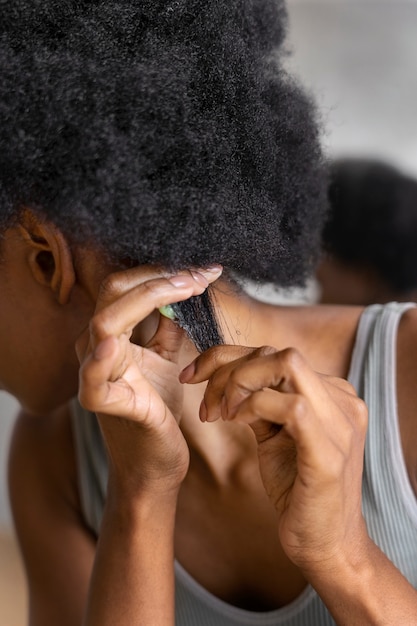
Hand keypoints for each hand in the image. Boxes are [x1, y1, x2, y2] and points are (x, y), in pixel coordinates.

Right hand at [76, 265, 221, 498]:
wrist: (155, 462)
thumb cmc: (157, 409)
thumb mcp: (167, 359)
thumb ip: (168, 326)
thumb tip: (183, 290)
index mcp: (110, 335)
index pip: (126, 287)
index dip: (163, 273)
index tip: (204, 271)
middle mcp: (96, 349)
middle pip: (115, 293)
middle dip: (162, 278)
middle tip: (202, 275)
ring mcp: (96, 376)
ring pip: (105, 322)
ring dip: (147, 299)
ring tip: (186, 288)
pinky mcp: (105, 405)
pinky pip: (93, 380)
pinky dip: (100, 361)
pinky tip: (114, 345)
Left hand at [180, 345, 368, 575]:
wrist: (326, 545)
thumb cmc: (298, 491)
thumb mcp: (276, 437)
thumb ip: (262, 403)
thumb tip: (227, 377)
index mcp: (331, 393)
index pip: (276, 354)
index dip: (227, 357)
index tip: (191, 375)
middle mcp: (342, 400)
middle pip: (278, 353)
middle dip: (227, 368)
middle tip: (206, 404)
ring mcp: (340, 423)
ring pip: (286, 364)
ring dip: (239, 383)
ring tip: (220, 414)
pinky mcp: (329, 453)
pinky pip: (290, 406)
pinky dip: (254, 406)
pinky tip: (236, 423)